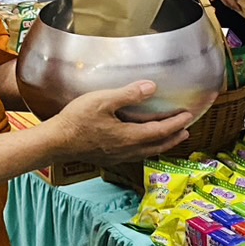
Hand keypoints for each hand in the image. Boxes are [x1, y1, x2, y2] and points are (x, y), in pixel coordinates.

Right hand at [47, 81, 191, 165]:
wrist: (55, 143)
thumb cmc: (76, 120)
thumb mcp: (103, 100)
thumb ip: (128, 94)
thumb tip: (151, 87)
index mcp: (129, 137)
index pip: (160, 131)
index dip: (176, 123)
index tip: (189, 116)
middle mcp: (126, 150)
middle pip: (157, 146)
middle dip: (173, 138)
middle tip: (186, 131)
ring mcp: (116, 157)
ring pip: (146, 152)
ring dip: (161, 145)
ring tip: (169, 139)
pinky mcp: (107, 158)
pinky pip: (134, 155)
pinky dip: (146, 149)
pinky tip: (141, 144)